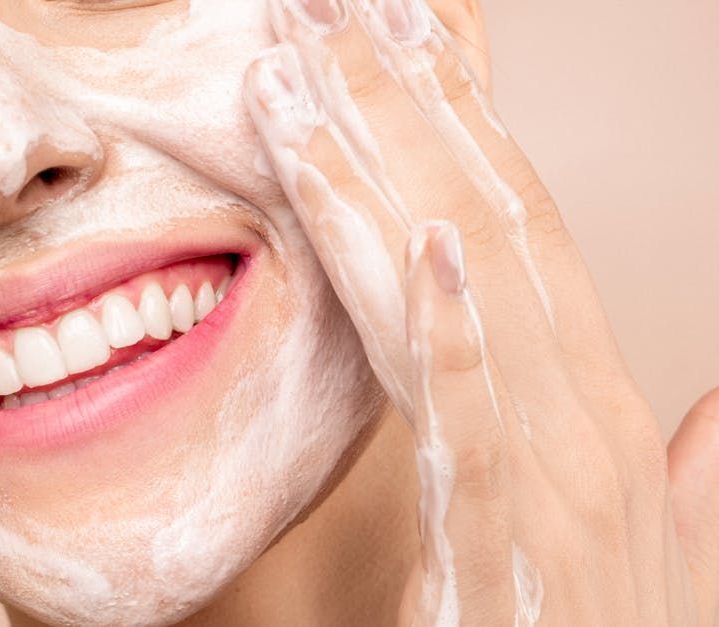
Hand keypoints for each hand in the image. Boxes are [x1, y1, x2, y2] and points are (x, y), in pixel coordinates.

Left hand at [244, 0, 718, 623]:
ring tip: (309, 69)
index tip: (397, 32)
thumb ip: (677, 470)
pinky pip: (477, 411)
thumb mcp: (638, 543)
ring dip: (383, 168)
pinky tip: (430, 242)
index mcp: (591, 398)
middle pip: (484, 216)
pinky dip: (457, 324)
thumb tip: (708, 410)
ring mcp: (555, 465)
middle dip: (400, 101)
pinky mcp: (508, 530)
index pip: (515, 222)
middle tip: (328, 4)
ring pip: (467, 282)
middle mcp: (581, 409)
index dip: (454, 117)